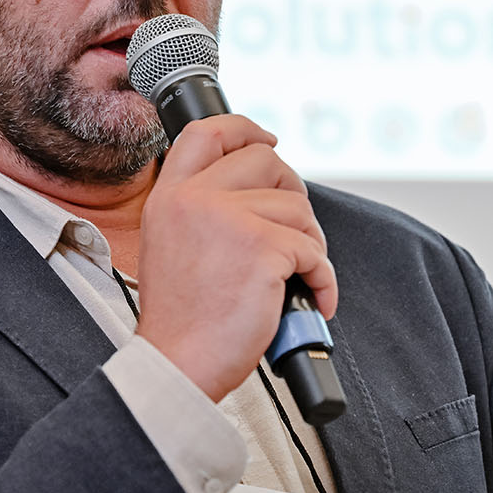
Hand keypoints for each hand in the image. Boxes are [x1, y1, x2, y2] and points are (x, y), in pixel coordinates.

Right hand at [133, 115, 337, 401]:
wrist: (177, 364)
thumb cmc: (181, 320)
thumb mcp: (170, 244)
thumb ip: (201, 210)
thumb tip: (257, 193)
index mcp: (170, 196)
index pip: (206, 132)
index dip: (244, 128)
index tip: (268, 140)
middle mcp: (195, 198)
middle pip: (266, 161)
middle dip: (292, 193)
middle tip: (294, 231)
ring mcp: (229, 219)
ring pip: (297, 208)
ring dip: (310, 244)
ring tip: (298, 277)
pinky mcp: (264, 248)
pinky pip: (314, 251)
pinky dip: (322, 279)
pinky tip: (312, 299)